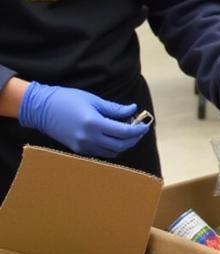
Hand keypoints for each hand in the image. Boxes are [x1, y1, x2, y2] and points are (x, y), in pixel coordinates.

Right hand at [17, 82, 149, 157]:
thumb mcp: (94, 100)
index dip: (138, 129)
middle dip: (134, 138)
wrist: (41, 108)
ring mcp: (83, 146)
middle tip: (139, 129)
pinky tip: (113, 137)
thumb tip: (133, 109)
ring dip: (124, 144)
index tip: (145, 124)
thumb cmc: (67, 99)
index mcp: (94, 123)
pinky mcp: (78, 150)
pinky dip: (112, 147)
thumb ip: (115, 109)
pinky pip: (101, 153)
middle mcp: (89, 138)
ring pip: (112, 152)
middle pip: (121, 145)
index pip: (124, 132)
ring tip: (127, 133)